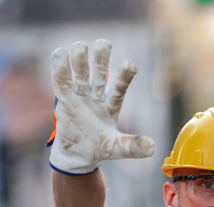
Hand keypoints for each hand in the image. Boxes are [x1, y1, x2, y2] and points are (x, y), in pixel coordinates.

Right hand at [49, 39, 154, 174]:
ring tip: (80, 45)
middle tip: (104, 43)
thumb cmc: (99, 149)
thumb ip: (132, 147)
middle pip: (100, 76)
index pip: (119, 90)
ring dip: (81, 61)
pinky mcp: (65, 100)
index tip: (130, 64)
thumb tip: (153, 148)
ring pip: (81, 76)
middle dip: (101, 60)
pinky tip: (60, 53)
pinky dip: (61, 70)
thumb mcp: (117, 149)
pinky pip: (62, 83)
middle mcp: (97, 99)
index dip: (124, 78)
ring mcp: (80, 97)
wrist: (78, 155)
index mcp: (112, 108)